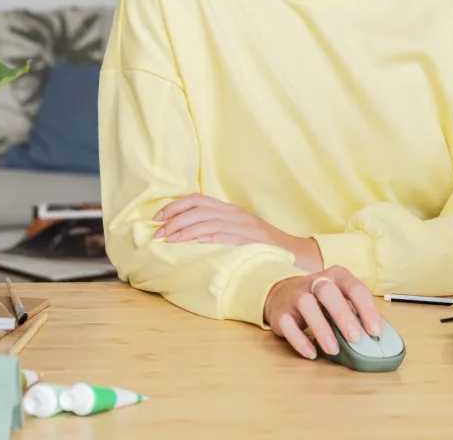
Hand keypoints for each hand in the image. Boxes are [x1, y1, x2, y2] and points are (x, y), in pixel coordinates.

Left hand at [152, 194, 323, 271]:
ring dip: (185, 230)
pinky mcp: (250, 240)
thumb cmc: (261, 246)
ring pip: (208, 221)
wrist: (295, 253)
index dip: (174, 206)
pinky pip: (226, 235)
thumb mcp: (238, 231)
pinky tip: (194, 241)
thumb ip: (217, 228)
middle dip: (174, 220)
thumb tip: (186, 234)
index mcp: (229, 209)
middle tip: (157, 233)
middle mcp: (235, 214)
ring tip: (169, 240)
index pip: (197, 199)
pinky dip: (208, 236)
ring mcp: (244, 226)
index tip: (157, 217)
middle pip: (198, 209)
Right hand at [263, 266, 383, 359]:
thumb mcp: (343, 300)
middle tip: (355, 338)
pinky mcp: (280, 312)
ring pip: (306, 304)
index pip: (355, 288)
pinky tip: (312, 353)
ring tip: (334, 350)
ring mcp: (295, 295)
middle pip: (328, 292)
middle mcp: (315, 282)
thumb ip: (361, 312)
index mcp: (337, 277)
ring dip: (321, 328)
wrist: (282, 294)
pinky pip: (287, 324)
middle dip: (343, 315)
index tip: (376, 331)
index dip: (367, 309)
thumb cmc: (322, 301)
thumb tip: (386, 331)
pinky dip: (299, 339)